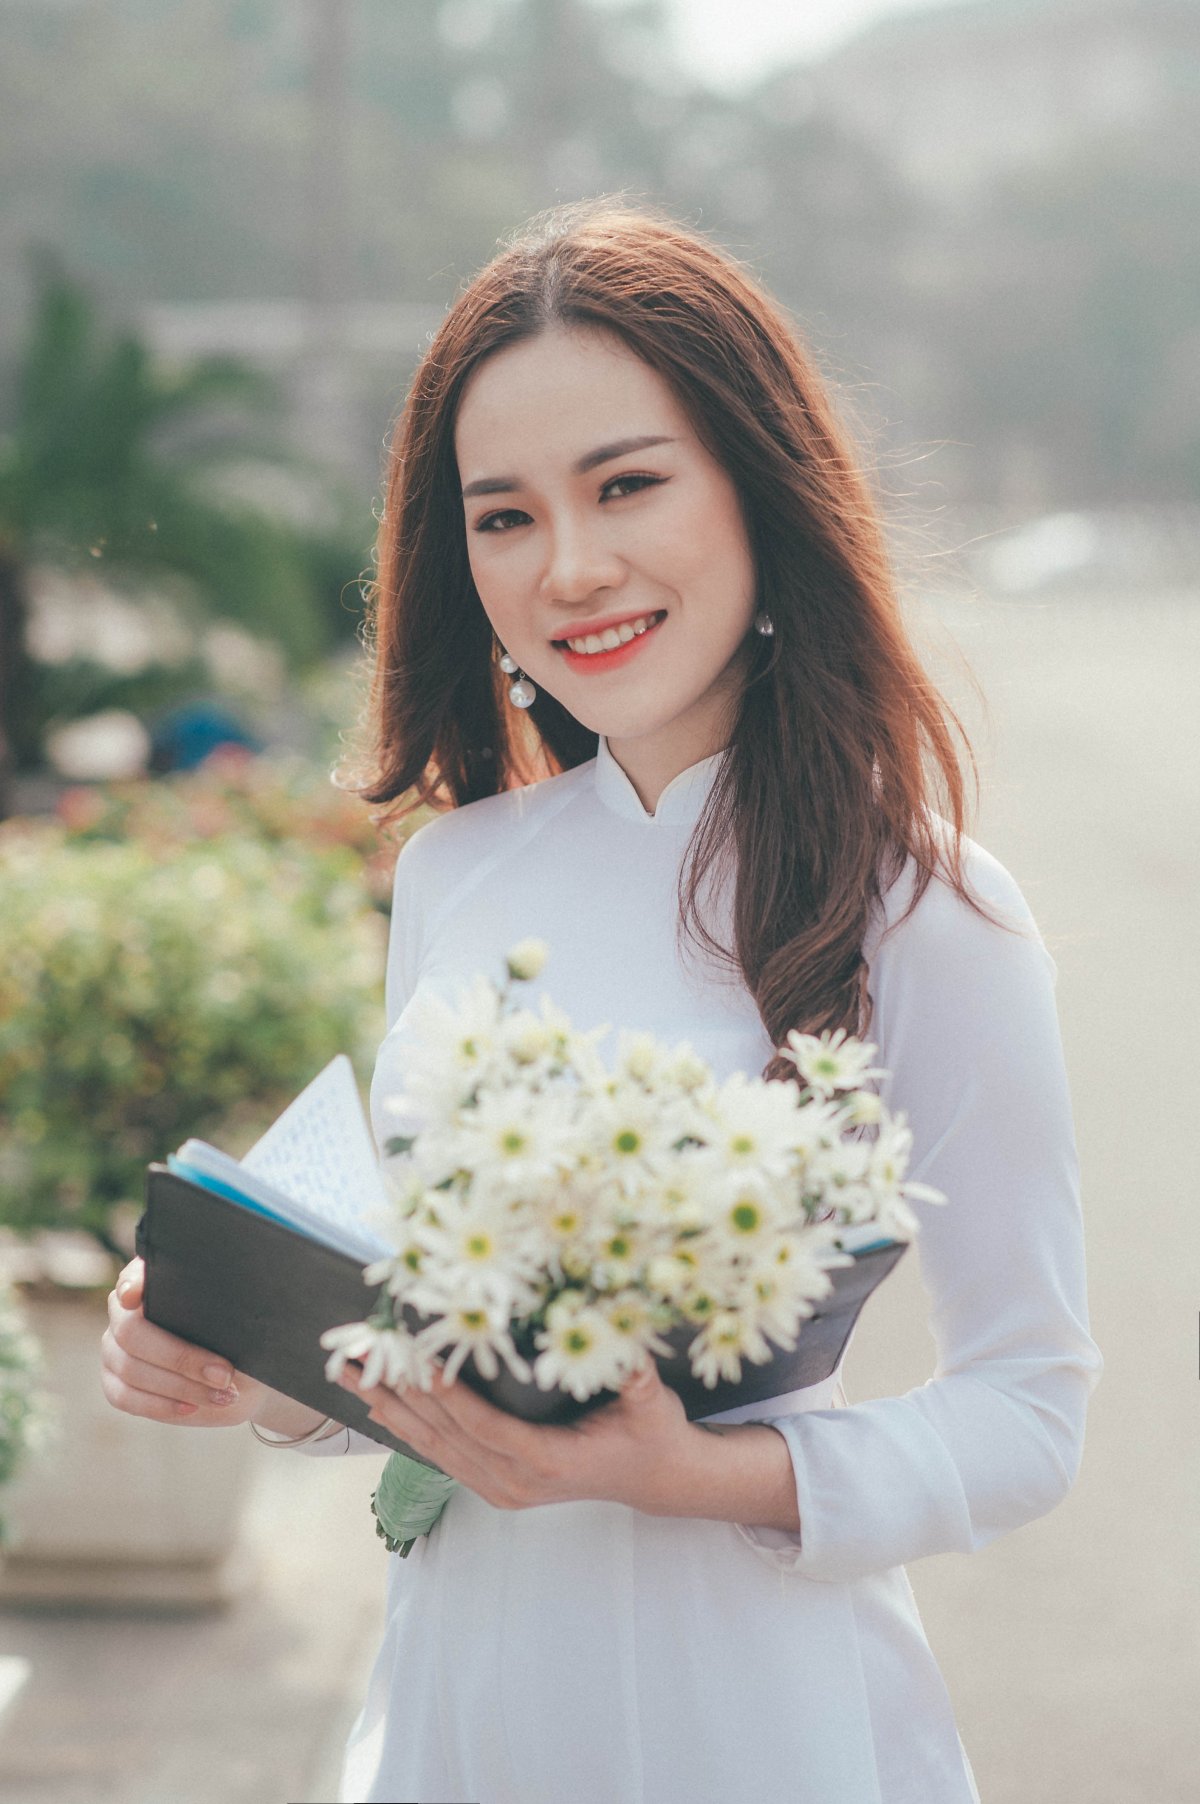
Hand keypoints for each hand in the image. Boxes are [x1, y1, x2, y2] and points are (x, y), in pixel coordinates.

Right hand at [100, 1257, 278, 1428]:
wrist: (238, 1378)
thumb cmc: (240, 1341)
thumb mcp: (241, 1324)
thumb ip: (225, 1310)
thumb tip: (230, 1305)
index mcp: (154, 1282)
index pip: (134, 1275)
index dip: (133, 1283)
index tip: (136, 1297)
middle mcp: (124, 1311)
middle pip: (132, 1332)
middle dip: (181, 1357)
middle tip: (224, 1374)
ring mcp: (114, 1347)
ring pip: (131, 1369)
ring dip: (180, 1386)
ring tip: (222, 1395)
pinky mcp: (114, 1382)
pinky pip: (125, 1397)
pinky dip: (161, 1405)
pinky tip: (191, 1407)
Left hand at [338, 1358, 703, 1515]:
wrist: (656, 1480)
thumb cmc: (653, 1434)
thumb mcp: (653, 1404)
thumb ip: (638, 1378)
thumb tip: (626, 1342)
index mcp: (547, 1461)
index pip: (484, 1425)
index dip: (448, 1396)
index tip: (414, 1363)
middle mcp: (516, 1482)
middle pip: (446, 1437)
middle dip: (399, 1396)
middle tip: (358, 1361)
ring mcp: (503, 1489)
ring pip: (436, 1448)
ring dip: (392, 1412)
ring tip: (352, 1378)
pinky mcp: (497, 1487)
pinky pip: (444, 1457)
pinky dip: (411, 1430)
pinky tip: (384, 1408)